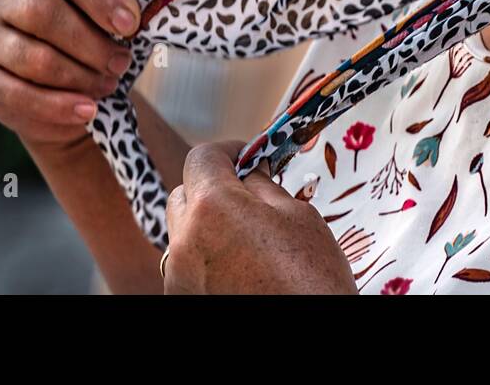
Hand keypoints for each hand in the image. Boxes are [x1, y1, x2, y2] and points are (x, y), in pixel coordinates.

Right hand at [0, 0, 140, 148]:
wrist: (58, 81)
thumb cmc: (86, 34)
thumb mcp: (100, 13)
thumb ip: (114, 11)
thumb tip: (131, 19)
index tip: (130, 24)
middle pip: (43, 11)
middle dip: (91, 42)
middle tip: (122, 62)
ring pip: (34, 57)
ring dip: (79, 76)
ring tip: (109, 85)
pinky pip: (17, 94)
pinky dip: (58, 106)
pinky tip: (88, 111)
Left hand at [163, 141, 357, 294]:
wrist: (311, 337)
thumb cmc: (311, 279)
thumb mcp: (296, 216)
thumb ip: (263, 187)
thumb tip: (251, 170)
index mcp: (213, 208)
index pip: (202, 158)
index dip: (227, 151)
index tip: (248, 157)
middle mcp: (184, 241)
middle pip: (185, 193)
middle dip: (214, 187)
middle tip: (251, 195)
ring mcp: (178, 277)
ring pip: (184, 231)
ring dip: (208, 224)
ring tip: (249, 237)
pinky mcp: (182, 299)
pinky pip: (187, 264)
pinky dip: (207, 256)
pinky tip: (241, 267)